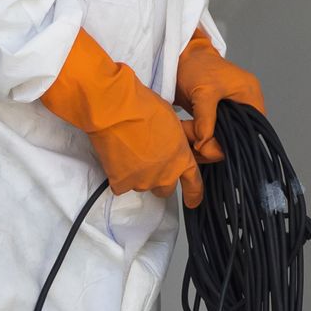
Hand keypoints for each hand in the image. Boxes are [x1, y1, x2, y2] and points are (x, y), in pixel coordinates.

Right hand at [42, 29, 203, 208]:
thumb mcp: (173, 124)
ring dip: (138, 175)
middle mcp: (165, 175)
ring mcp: (143, 182)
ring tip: (130, 153)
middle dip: (160, 179)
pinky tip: (116, 159)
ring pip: (142, 185)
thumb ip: (176, 144)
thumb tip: (172, 148)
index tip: (193, 202)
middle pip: (165, 189)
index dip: (194, 195)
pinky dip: (118, 175)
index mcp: (181, 159)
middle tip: (149, 163)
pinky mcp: (121, 183)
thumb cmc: (146, 109)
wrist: (116, 111)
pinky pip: (121, 185)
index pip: (194, 185)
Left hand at [174, 28, 267, 163]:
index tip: (207, 147)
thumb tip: (204, 146)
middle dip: (214, 143)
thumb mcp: (202, 93)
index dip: (231, 142)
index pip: (250, 130)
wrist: (182, 57)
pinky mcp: (220, 113)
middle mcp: (246, 105)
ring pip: (224, 137)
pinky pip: (216, 132)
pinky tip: (189, 134)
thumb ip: (205, 120)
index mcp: (250, 96)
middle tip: (193, 143)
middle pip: (237, 137)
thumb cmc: (197, 67)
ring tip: (186, 134)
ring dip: (205, 141)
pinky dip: (202, 136)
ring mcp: (233, 110)